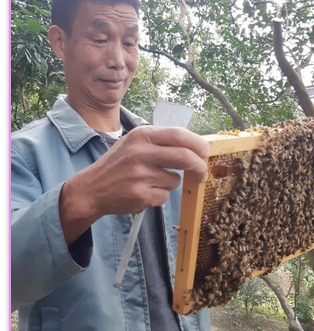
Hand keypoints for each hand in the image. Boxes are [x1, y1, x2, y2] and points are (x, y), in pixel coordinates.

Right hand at [59, 126, 209, 245]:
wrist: (91, 189)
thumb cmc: (119, 165)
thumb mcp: (135, 143)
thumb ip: (161, 142)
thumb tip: (195, 147)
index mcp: (141, 135)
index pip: (180, 135)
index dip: (198, 144)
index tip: (205, 152)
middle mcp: (141, 152)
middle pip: (185, 157)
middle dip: (199, 166)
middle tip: (202, 173)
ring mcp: (140, 174)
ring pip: (175, 180)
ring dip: (169, 184)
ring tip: (150, 182)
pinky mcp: (140, 194)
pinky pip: (165, 196)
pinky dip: (159, 196)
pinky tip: (142, 192)